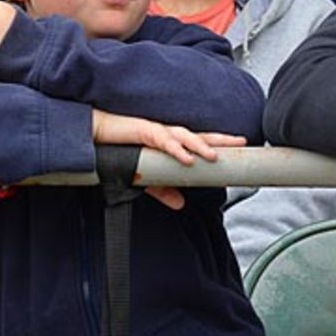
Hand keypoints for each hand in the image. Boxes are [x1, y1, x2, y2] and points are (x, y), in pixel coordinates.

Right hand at [92, 109, 246, 209]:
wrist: (93, 136)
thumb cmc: (119, 151)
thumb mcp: (144, 178)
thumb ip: (163, 190)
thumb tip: (180, 204)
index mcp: (170, 143)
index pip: (200, 142)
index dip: (220, 144)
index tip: (240, 148)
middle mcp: (167, 134)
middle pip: (199, 135)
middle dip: (221, 139)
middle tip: (242, 142)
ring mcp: (155, 131)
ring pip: (184, 136)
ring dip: (200, 146)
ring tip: (214, 156)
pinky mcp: (142, 132)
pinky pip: (162, 140)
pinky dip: (175, 149)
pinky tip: (186, 158)